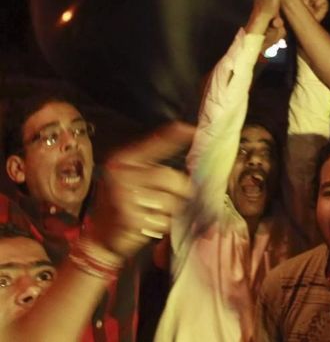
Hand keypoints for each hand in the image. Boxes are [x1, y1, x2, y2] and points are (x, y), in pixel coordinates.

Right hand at [90, 122, 193, 258]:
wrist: (100, 239)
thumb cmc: (120, 204)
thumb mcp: (130, 177)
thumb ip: (152, 165)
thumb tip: (181, 153)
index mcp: (123, 160)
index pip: (156, 143)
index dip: (176, 137)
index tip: (191, 129)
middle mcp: (123, 175)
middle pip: (170, 176)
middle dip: (180, 189)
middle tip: (175, 196)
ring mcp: (126, 197)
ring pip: (170, 200)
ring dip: (169, 209)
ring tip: (153, 211)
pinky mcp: (131, 219)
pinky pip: (163, 220)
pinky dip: (162, 224)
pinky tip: (148, 224)